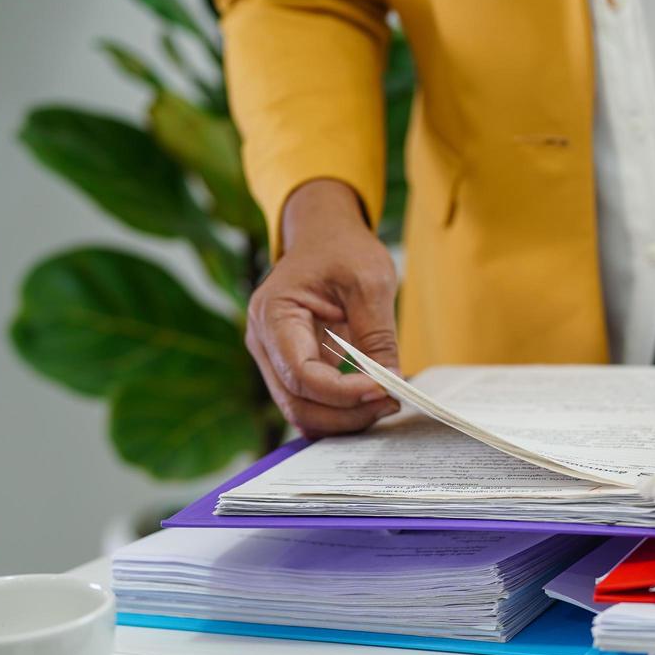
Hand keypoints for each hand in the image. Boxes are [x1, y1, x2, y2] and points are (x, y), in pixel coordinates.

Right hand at [245, 179, 401, 437]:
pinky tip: (370, 400)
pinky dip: (339, 411)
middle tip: (390, 402)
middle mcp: (264, 342)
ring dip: (343, 418)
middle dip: (345, 413)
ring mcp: (274, 358)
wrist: (324, 235)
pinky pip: (311, 401)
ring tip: (385, 402)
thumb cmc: (342, 249)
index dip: (342, 392)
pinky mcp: (292, 366)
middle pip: (296, 402)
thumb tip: (390, 382)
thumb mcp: (370, 281)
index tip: (383, 389)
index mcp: (273, 314)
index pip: (301, 373)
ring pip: (301, 410)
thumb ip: (377, 334)